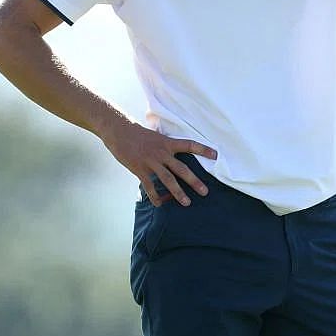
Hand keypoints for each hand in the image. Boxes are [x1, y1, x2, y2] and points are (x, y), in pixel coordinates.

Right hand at [100, 119, 215, 205]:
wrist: (118, 130)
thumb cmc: (136, 133)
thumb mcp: (155, 135)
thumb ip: (165, 145)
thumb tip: (173, 150)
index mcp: (167, 142)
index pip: (189, 145)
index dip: (203, 150)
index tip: (216, 155)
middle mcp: (162, 152)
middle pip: (181, 169)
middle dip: (194, 181)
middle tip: (205, 192)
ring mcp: (151, 162)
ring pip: (168, 180)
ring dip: (178, 192)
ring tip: (187, 202)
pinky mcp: (140, 169)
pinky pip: (150, 186)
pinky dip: (155, 197)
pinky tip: (159, 204)